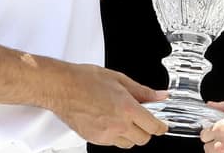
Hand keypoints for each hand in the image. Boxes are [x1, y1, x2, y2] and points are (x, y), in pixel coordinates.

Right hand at [50, 63, 168, 147]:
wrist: (62, 87)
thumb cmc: (85, 80)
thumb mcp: (119, 79)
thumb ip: (143, 91)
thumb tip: (160, 96)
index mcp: (127, 108)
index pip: (153, 127)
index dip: (161, 126)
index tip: (162, 124)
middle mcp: (118, 125)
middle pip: (143, 139)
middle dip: (146, 130)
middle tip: (142, 118)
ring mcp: (106, 134)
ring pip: (128, 144)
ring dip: (131, 135)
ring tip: (124, 119)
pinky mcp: (95, 139)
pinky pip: (113, 143)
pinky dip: (116, 136)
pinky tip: (110, 121)